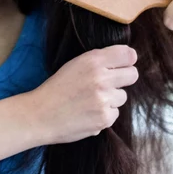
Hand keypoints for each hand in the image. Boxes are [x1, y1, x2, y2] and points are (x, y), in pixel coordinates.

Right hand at [22, 45, 138, 144]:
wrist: (40, 115)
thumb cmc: (56, 89)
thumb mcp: (74, 65)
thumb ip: (99, 61)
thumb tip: (128, 59)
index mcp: (92, 61)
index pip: (128, 55)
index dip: (126, 60)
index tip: (121, 65)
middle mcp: (101, 78)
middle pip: (132, 75)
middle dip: (124, 79)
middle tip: (108, 84)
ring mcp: (104, 100)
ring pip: (122, 96)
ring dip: (111, 99)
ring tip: (90, 102)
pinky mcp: (104, 118)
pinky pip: (115, 113)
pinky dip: (104, 114)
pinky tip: (88, 113)